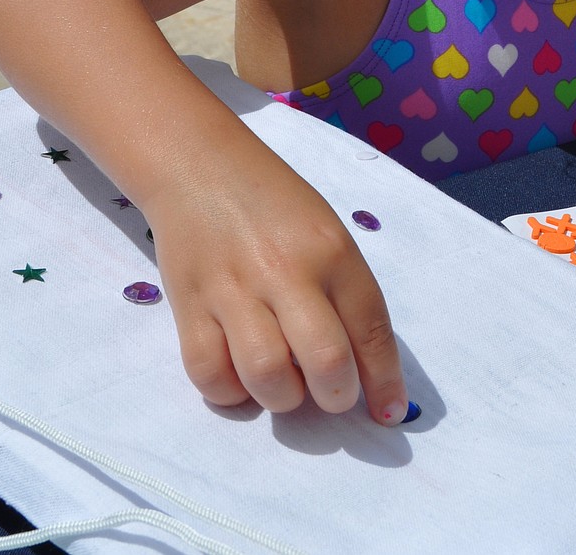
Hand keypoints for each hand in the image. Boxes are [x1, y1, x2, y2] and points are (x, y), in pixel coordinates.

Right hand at [144, 136, 408, 423]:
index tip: (388, 412)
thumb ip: (342, 289)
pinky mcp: (188, 304)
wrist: (198, 164)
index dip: (384, 381)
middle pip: (326, 362)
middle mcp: (285, 270)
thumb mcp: (324, 230)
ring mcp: (233, 289)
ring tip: (284, 381)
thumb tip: (360, 366)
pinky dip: (229, 390)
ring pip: (268, 377)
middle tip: (330, 393)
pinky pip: (210, 374)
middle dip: (336, 396)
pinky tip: (238, 372)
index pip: (370, 327)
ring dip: (284, 398)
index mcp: (330, 249)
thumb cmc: (272, 202)